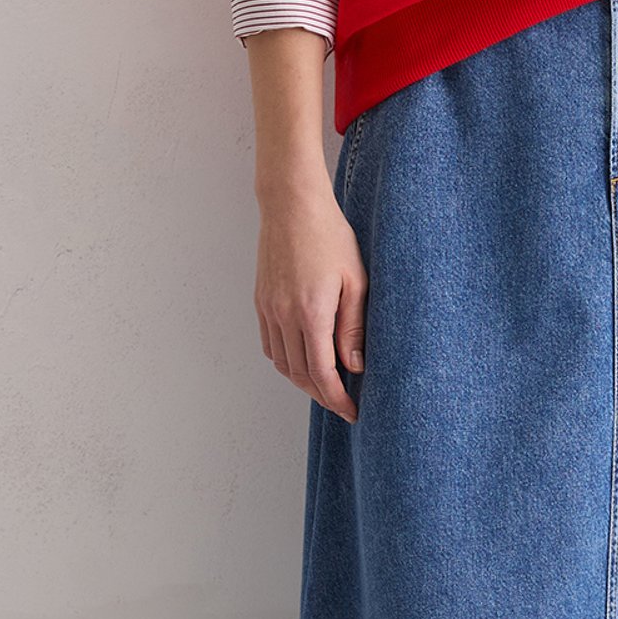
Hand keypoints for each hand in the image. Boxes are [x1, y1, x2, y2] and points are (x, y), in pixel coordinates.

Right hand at [255, 173, 366, 421]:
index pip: (322, 374)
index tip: (352, 412)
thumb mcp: (356, 282)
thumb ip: (354, 328)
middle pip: (300, 375)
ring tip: (326, 385)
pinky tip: (303, 360)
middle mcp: (284, 316)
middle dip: (322, 396)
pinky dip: (286, 361)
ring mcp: (268, 309)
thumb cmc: (331, 238)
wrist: (292, 207)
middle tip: (343, 403)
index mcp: (311, 314)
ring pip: (282, 363)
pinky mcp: (261, 302)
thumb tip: (355, 367)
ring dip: (303, 381)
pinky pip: (270, 345)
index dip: (337, 399)